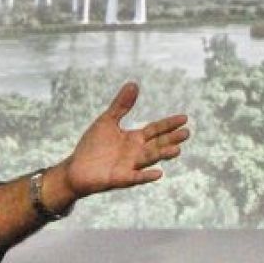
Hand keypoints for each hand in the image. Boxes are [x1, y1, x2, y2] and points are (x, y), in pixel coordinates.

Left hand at [55, 82, 189, 201]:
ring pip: (149, 159)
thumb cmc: (92, 146)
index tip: (184, 118)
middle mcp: (136, 153)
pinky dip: (146, 176)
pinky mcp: (121, 178)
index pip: (156, 130)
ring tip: (177, 150)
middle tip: (186, 133)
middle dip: (171, 139)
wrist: (76, 168)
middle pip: (157, 144)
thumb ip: (121, 105)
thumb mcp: (107, 121)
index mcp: (134, 139)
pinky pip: (136, 177)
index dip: (169, 124)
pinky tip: (158, 173)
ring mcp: (130, 166)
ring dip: (163, 155)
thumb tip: (134, 84)